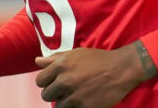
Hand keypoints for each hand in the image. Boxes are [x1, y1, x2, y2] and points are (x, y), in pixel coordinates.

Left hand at [34, 41, 157, 107]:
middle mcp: (65, 81)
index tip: (54, 82)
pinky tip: (82, 100)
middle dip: (54, 93)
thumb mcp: (75, 53)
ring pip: (58, 106)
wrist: (120, 70)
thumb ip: (54, 58)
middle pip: (46, 95)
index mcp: (60, 66)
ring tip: (75, 95)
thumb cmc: (97, 60)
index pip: (40, 80)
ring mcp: (74, 95)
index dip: (46, 82)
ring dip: (64, 102)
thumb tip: (37, 61)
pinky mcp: (84, 107)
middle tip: (65, 90)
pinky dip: (75, 107)